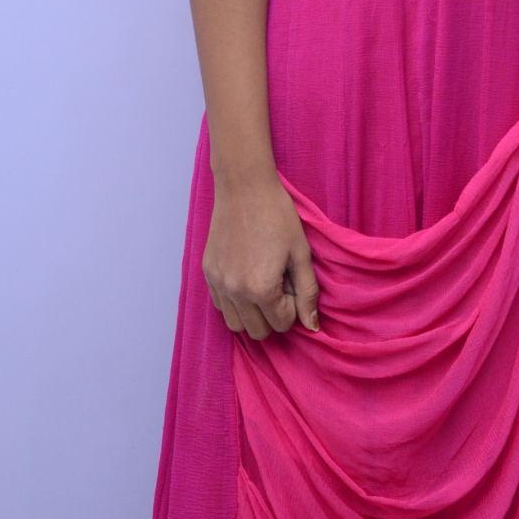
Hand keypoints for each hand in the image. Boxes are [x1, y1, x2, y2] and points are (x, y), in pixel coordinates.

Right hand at [203, 174, 320, 339]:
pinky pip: (220, 306)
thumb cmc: (277, 215)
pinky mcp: (207, 273)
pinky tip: (245, 278)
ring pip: (236, 325)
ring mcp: (217, 284)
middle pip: (258, 332)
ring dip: (252, 314)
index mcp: (261, 289)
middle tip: (280, 284)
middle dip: (274, 315)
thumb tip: (311, 327)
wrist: (244, 186)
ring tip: (262, 284)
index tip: (292, 281)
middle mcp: (235, 292)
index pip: (282, 323)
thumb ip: (308, 292)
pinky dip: (235, 302)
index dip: (293, 305)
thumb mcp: (301, 252)